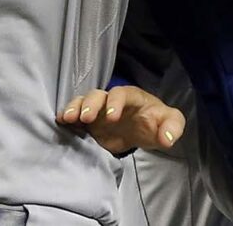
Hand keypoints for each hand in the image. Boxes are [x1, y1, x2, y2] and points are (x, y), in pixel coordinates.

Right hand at [57, 85, 185, 155]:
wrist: (142, 130)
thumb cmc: (155, 122)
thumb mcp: (170, 123)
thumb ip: (173, 127)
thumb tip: (168, 139)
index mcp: (131, 96)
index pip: (121, 93)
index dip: (115, 102)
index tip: (112, 117)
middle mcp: (111, 99)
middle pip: (97, 94)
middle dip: (90, 104)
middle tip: (85, 118)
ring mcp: (98, 109)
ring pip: (82, 101)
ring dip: (74, 108)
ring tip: (67, 119)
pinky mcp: (88, 121)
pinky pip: (74, 113)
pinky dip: (66, 115)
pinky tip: (60, 122)